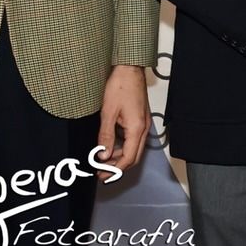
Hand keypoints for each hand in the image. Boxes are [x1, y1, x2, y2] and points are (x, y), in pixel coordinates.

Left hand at [96, 64, 150, 179]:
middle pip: (134, 157)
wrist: (129, 69)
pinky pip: (133, 140)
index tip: (102, 175)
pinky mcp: (140, 119)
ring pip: (134, 149)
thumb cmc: (120, 86)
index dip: (115, 170)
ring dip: (120, 158)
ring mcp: (143, 124)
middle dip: (118, 168)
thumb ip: (106, 136)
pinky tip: (111, 146)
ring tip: (103, 161)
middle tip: (102, 173)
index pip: (128, 158)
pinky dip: (123, 147)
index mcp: (137, 128)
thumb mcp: (108, 112)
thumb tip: (103, 156)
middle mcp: (143, 128)